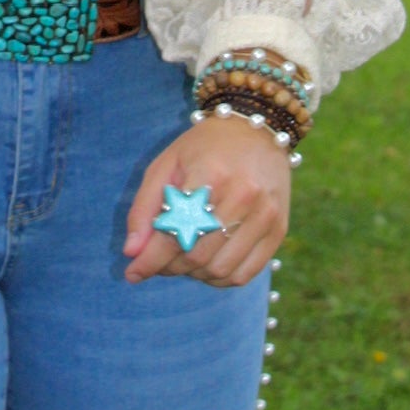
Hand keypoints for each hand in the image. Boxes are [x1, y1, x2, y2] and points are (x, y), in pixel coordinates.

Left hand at [124, 116, 289, 288]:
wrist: (256, 130)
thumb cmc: (204, 147)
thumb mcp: (167, 164)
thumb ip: (145, 208)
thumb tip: (131, 252)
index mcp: (210, 175)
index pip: (175, 233)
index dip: (150, 259)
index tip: (132, 272)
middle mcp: (243, 196)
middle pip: (196, 255)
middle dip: (170, 266)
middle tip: (159, 259)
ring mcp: (265, 215)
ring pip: (219, 270)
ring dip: (193, 274)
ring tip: (183, 257)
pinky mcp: (278, 230)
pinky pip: (243, 274)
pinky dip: (219, 278)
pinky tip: (207, 263)